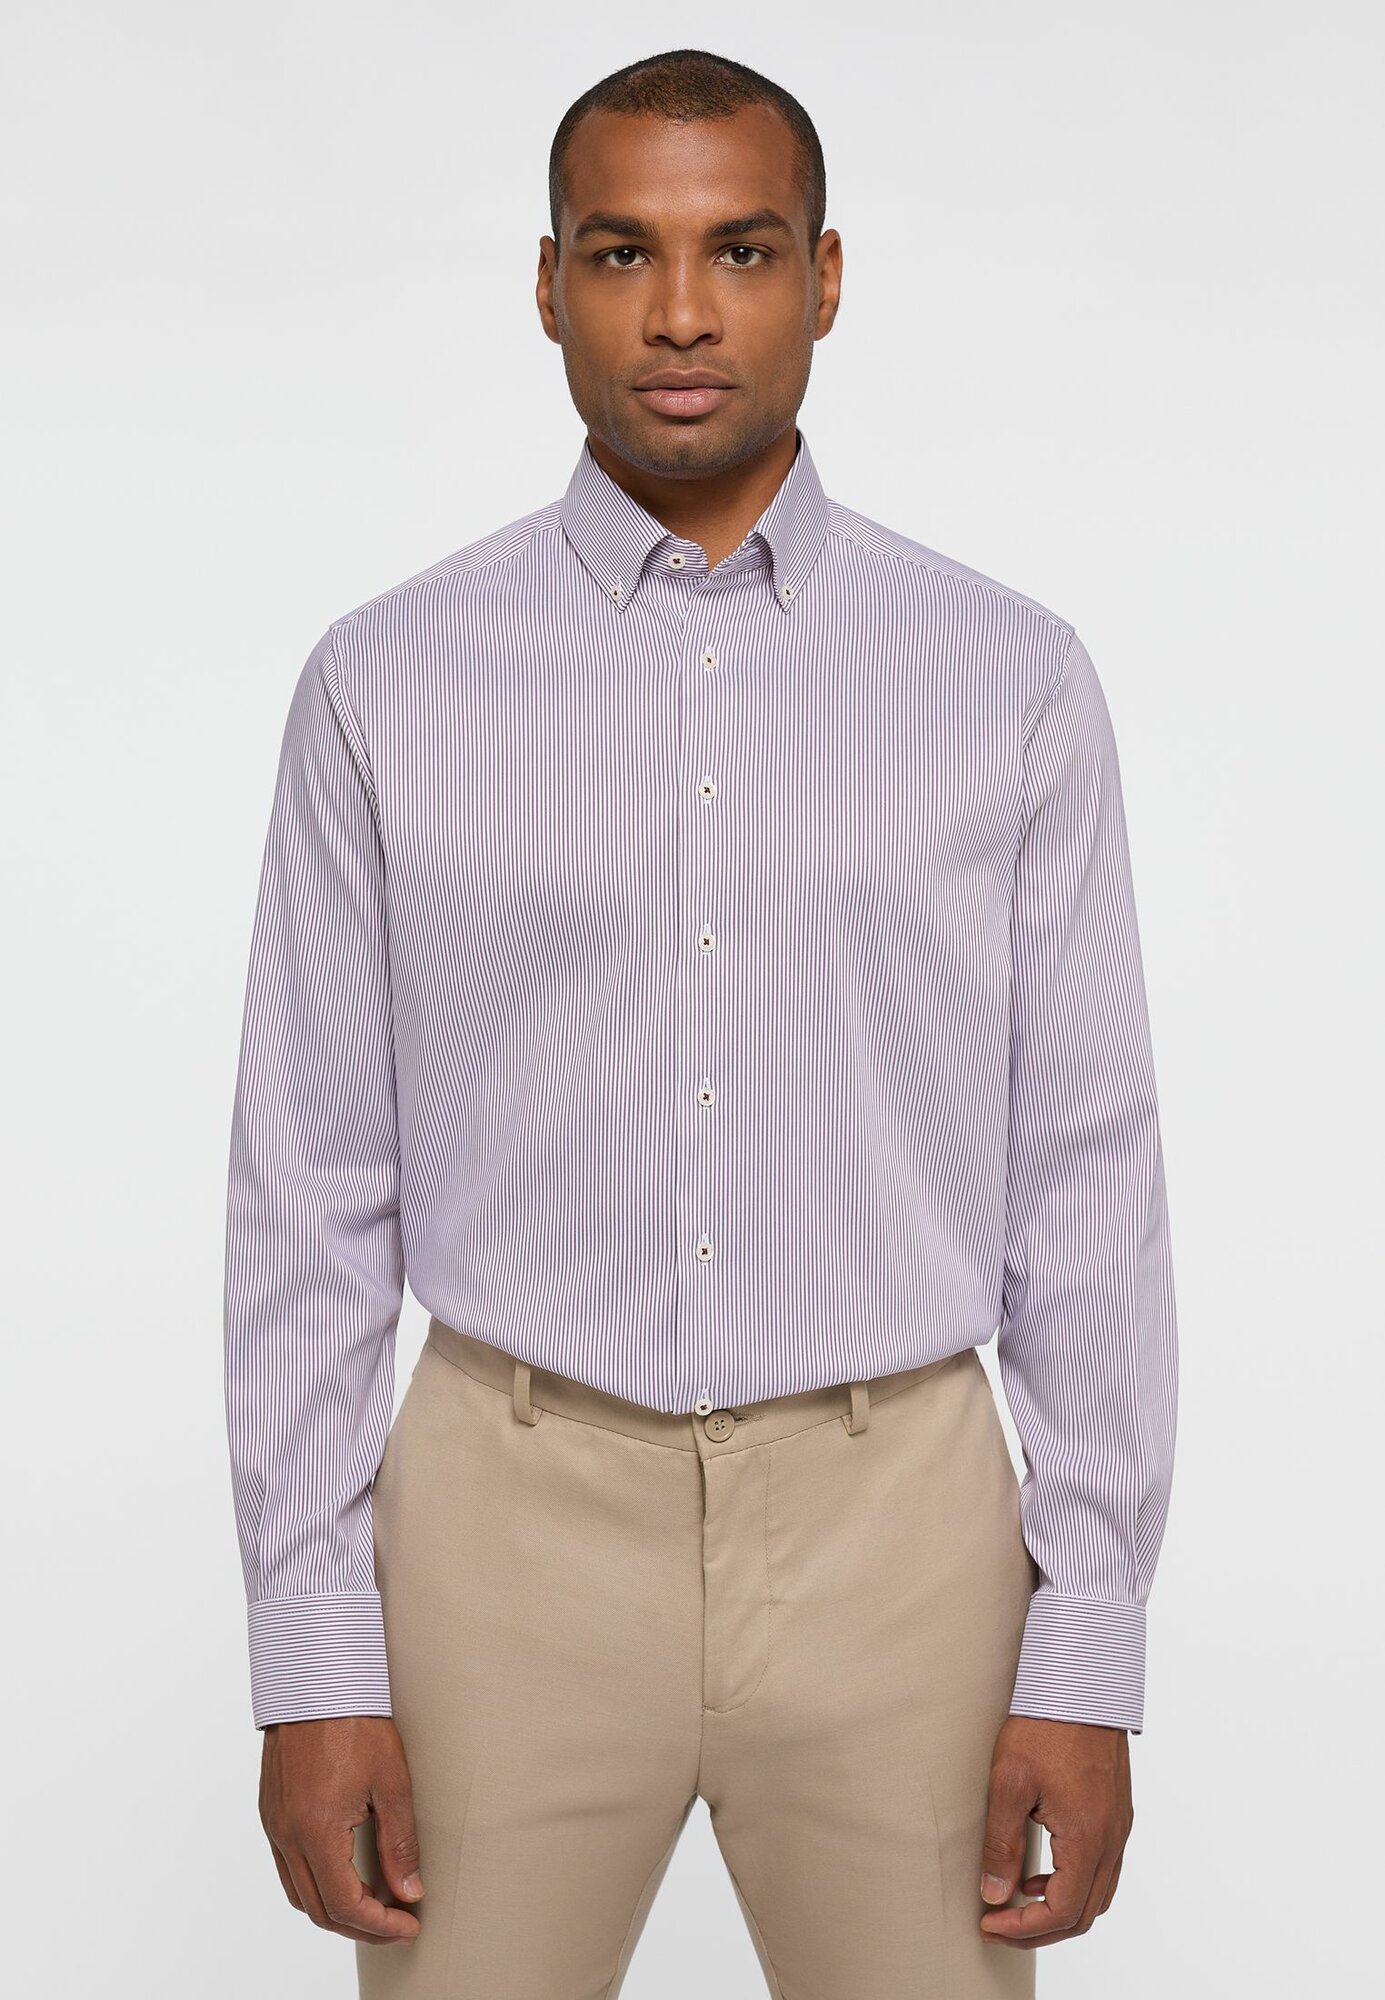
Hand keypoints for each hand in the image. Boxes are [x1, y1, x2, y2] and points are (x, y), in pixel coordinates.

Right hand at [258, 1715, 423, 1944]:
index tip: (410, 1925)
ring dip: (335, 1910)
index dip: (380, 1926)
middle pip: (318, 1910)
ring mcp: (274, 1823)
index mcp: (315, 1831)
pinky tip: (344, 1874)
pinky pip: (287, 1867)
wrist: (316, 1678)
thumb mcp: (392, 1782)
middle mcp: (287, 1835)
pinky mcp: (271, 1810)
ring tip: (375, 1906)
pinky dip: (315, 1884)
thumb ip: (399, 1843)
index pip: (345, 1905)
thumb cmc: (357, 1721)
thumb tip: (409, 1892)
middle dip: (360, 1927)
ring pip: (298, 1893)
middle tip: (397, 1926)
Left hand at [977, 1715, 1132, 1948]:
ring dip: (1060, 1909)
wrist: (1081, 1682)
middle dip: (1040, 1929)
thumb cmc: (1045, 1726)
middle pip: (1083, 1914)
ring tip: (1017, 1900)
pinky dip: (1074, 1883)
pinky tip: (1043, 1868)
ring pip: (1098, 1894)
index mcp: (1087, 1839)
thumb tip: (992, 1893)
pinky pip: (1103, 1868)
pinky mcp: (1117, 1812)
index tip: (989, 1925)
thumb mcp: (1009, 1782)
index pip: (1061, 1913)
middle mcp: (1111, 1840)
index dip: (1023, 1929)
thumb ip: (1001, 1843)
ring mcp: (1119, 1827)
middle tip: (1001, 1926)